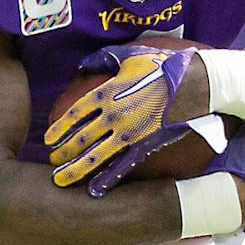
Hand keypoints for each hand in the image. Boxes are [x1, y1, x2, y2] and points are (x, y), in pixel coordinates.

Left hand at [46, 40, 210, 186]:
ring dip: (75, 168)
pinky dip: (107, 179)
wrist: (195, 83)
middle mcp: (113, 115)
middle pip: (80, 137)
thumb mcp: (130, 55)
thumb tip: (83, 63)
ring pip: (95, 155)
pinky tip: (94, 189)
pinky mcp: (145, 144)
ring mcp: (128, 132)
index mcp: (107, 92)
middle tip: (52, 161)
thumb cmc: (163, 67)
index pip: (74, 114)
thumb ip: (103, 58)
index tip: (49, 139)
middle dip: (63, 151)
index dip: (60, 128)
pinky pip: (122, 165)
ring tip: (60, 179)